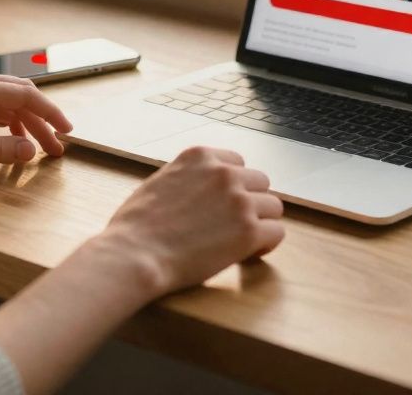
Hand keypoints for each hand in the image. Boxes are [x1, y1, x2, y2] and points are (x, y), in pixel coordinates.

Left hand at [0, 70, 72, 170]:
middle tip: (57, 147)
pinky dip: (8, 121)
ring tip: (39, 147)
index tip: (67, 131)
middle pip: (21, 97)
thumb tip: (31, 150)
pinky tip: (14, 137)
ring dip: (26, 123)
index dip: (51, 114)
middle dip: (42, 121)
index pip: (26, 96)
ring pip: (8, 102)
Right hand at [92, 146, 284, 295]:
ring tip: (240, 241)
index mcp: (200, 156)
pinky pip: (277, 233)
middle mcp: (224, 173)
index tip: (224, 204)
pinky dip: (265, 244)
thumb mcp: (159, 182)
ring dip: (260, 223)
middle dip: (250, 202)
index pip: (238, 162)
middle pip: (260, 182)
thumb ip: (187, 178)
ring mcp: (239, 201)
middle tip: (232, 225)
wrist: (134, 255)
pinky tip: (248, 253)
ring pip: (273, 207)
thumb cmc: (135, 227)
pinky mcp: (249, 231)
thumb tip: (200, 189)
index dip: (234, 185)